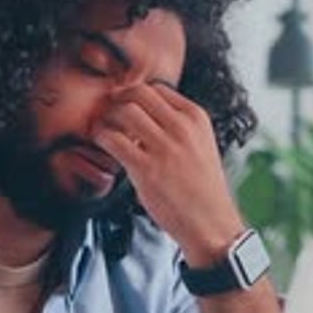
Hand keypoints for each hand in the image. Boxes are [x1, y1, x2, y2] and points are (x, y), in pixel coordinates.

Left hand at [92, 83, 243, 265]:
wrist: (210, 223)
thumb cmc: (201, 189)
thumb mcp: (200, 146)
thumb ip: (177, 127)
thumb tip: (142, 115)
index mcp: (196, 118)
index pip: (157, 88)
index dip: (135, 96)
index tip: (126, 108)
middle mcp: (182, 128)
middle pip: (137, 93)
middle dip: (118, 101)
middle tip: (109, 116)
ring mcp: (164, 148)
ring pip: (123, 111)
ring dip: (107, 118)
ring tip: (104, 131)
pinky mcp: (146, 170)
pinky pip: (113, 139)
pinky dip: (101, 138)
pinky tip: (103, 145)